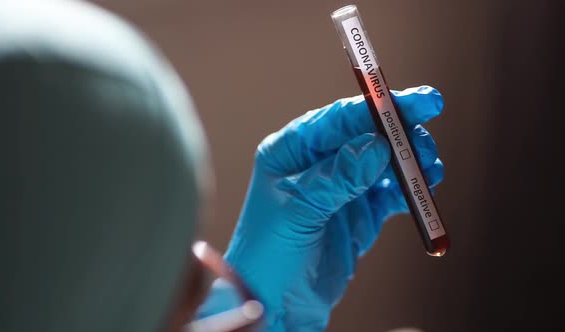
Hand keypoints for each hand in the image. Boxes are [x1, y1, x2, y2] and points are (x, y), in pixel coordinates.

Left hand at [224, 86, 443, 330]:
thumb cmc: (269, 254)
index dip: (378, 107)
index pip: (338, 119)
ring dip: (409, 163)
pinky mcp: (358, 212)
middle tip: (425, 144)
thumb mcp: (298, 213)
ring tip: (429, 169)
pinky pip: (389, 193)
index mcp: (291, 151)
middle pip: (366, 135)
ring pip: (383, 162)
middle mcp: (316, 163)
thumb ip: (337, 179)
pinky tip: (421, 190)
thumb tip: (376, 145)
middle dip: (400, 135)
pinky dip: (407, 190)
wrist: (274, 304)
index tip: (418, 102)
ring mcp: (340, 187)